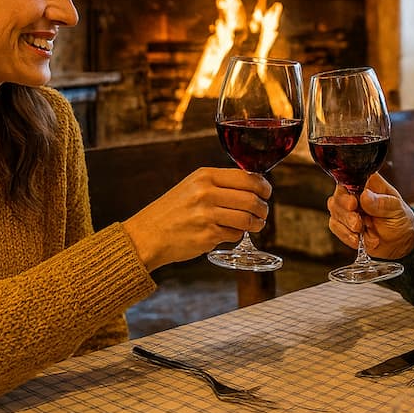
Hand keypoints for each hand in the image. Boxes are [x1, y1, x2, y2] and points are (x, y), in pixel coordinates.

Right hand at [124, 168, 270, 269]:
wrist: (147, 235)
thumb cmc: (172, 210)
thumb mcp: (193, 185)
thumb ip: (219, 183)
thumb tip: (253, 185)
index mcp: (204, 176)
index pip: (246, 177)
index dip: (263, 186)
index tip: (266, 192)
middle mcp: (206, 193)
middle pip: (251, 199)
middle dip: (263, 208)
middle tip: (262, 212)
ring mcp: (207, 216)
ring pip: (247, 219)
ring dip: (256, 223)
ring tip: (255, 224)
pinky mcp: (207, 236)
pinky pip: (235, 235)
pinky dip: (237, 235)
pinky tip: (228, 233)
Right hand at [326, 173, 413, 258]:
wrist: (400, 243)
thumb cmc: (400, 220)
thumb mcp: (397, 210)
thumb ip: (382, 203)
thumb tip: (365, 195)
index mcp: (369, 184)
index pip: (351, 178)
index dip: (347, 190)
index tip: (353, 203)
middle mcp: (356, 193)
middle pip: (338, 195)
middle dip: (345, 212)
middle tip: (357, 223)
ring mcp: (348, 209)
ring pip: (334, 210)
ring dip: (346, 224)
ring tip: (361, 231)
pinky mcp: (344, 223)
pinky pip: (335, 226)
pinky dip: (345, 235)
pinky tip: (358, 239)